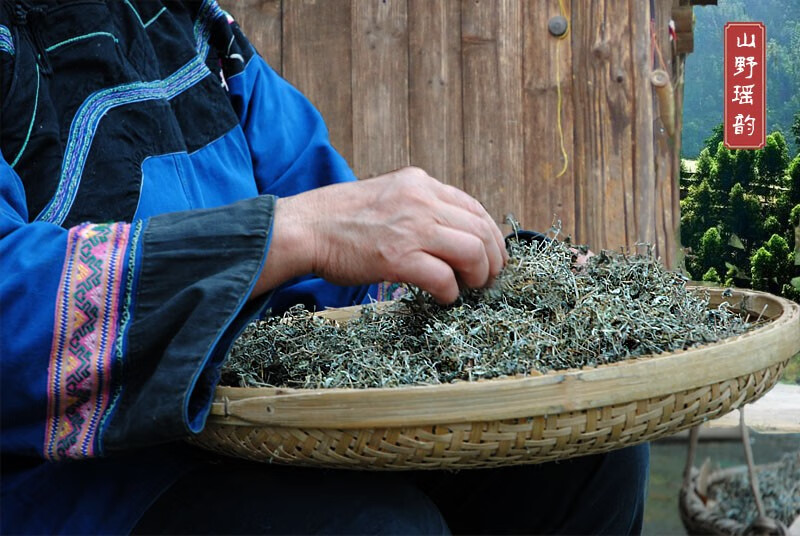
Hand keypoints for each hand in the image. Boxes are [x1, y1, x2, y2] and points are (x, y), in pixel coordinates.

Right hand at [253, 167, 506, 302]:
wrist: (304, 228)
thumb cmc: (339, 218)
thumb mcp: (387, 195)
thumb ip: (418, 205)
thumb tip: (448, 233)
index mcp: (420, 183)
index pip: (474, 207)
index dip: (491, 235)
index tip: (493, 255)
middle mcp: (421, 200)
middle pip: (481, 230)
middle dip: (494, 259)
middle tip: (490, 279)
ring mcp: (411, 228)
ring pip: (472, 253)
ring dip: (479, 276)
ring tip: (471, 288)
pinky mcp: (398, 257)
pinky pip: (444, 279)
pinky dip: (451, 293)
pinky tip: (444, 298)